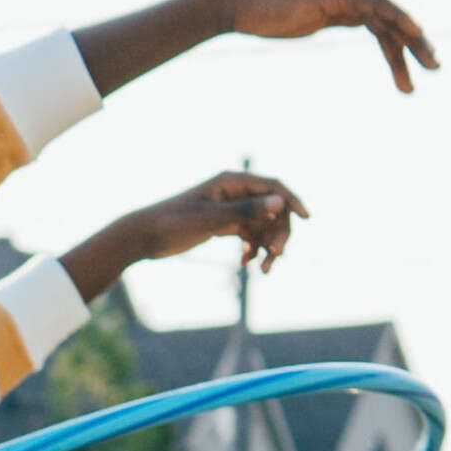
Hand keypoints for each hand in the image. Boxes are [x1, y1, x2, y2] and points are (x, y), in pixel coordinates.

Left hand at [65, 170, 306, 301]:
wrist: (143, 237)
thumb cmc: (172, 223)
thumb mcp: (209, 220)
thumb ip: (245, 211)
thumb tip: (280, 202)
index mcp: (231, 182)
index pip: (273, 186)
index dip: (292, 201)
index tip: (307, 219)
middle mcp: (233, 192)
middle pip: (272, 208)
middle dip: (278, 232)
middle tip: (275, 257)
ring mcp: (229, 208)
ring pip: (261, 225)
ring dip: (266, 245)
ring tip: (262, 269)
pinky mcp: (223, 224)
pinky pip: (248, 235)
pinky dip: (251, 248)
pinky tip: (245, 264)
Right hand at [220, 0, 439, 94]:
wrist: (233, 5)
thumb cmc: (262, 16)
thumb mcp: (309, 16)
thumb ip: (338, 14)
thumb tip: (359, 21)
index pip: (378, 14)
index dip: (399, 39)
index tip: (416, 63)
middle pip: (389, 14)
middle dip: (414, 42)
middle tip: (436, 67)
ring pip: (388, 15)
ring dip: (410, 44)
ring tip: (430, 69)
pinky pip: (378, 8)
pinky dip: (399, 24)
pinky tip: (415, 41)